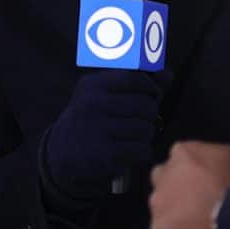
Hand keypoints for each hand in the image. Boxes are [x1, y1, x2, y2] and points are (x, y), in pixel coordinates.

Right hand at [43, 70, 166, 198]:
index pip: (134, 79)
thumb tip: (167, 74)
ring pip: (145, 128)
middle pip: (144, 105)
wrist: (62, 149)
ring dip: (147, 133)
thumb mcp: (103, 92)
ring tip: (136, 135)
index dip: (151, 87)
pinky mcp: (105, 154)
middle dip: (150, 113)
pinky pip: (141, 150)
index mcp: (93, 85)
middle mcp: (94, 105)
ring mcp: (98, 130)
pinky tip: (133, 150)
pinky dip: (143, 151)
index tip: (152, 94)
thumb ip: (136, 82)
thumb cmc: (91, 116)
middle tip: (143, 118)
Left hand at [149, 140, 229, 228]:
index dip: (193, 172)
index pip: (180, 158)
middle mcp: (163, 175)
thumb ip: (216, 158)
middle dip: (175, 190)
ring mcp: (159, 204)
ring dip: (175, 215)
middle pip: (163, 180)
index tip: (205, 184)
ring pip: (161, 209)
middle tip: (197, 204)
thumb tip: (214, 169)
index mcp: (182, 152)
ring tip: (199, 228)